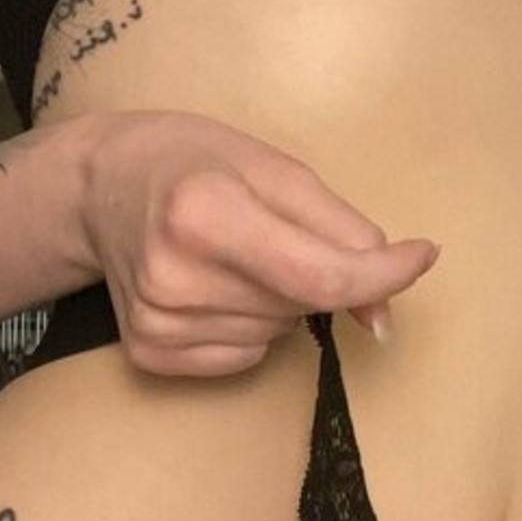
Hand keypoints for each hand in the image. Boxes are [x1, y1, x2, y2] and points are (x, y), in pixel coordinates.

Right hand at [80, 110, 438, 376]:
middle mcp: (174, 274)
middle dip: (312, 272)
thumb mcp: (274, 168)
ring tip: (231, 257)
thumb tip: (384, 311)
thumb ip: (341, 231)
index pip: (320, 274)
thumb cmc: (193, 163)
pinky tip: (213, 289)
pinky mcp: (149, 353)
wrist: (100, 187)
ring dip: (277, 301)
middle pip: (303, 304)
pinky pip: (245, 357)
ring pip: (278, 334)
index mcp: (204, 213)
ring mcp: (158, 321)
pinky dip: (248, 328)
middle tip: (267, 230)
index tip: (420, 256)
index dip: (383, 275)